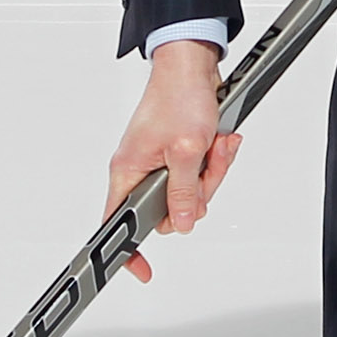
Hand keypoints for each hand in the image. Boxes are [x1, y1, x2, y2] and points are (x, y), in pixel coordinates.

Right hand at [103, 39, 240, 280]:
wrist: (191, 64)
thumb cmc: (179, 97)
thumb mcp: (188, 151)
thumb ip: (184, 193)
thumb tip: (182, 223)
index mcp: (127, 171)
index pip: (117, 223)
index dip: (130, 251)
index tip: (143, 271)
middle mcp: (138, 170)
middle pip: (168, 210)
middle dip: (197, 193)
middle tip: (206, 168)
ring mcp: (159, 162)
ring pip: (189, 192)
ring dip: (211, 172)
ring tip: (215, 146)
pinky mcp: (177, 154)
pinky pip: (198, 174)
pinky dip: (213, 160)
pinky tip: (219, 141)